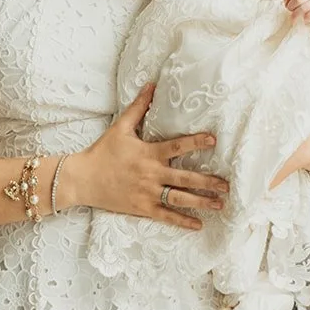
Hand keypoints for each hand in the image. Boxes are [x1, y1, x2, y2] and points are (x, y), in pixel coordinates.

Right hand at [63, 83, 227, 228]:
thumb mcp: (120, 127)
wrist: (82, 179)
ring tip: (220, 204)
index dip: (196, 142)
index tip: (213, 140)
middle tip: (227, 184)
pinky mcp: (142, 208)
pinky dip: (182, 222)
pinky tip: (198, 225)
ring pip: (179, 199)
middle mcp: (151, 174)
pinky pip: (165, 216)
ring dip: (201, 202)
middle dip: (208, 182)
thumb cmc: (103, 151)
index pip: (177, 146)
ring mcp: (147, 193)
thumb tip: (152, 84)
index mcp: (149, 153)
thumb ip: (138, 107)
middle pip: (185, 178)